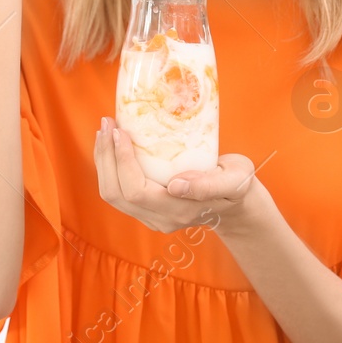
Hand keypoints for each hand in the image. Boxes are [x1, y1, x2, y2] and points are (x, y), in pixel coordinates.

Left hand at [94, 117, 260, 234]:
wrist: (236, 204)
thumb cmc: (237, 184)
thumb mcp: (236, 179)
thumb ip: (209, 185)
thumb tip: (175, 186)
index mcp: (179, 210)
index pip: (136, 191)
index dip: (123, 162)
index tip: (121, 131)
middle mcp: (160, 218)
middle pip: (116, 194)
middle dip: (106, 157)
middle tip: (107, 124)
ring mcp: (151, 217)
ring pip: (112, 194)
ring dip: (103, 161)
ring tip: (105, 131)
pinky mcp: (146, 209)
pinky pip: (117, 190)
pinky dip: (109, 166)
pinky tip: (113, 143)